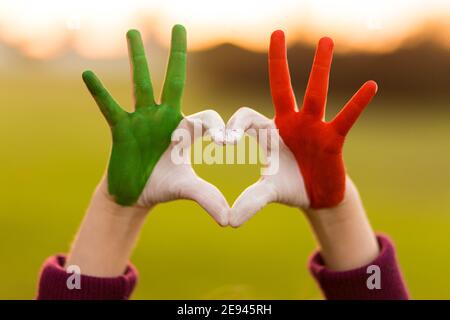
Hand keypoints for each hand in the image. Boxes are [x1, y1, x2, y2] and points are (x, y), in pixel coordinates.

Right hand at [82, 25, 227, 225]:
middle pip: (173, 81)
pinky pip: (109, 107)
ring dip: (137, 59)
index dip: (216, 129)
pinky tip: (87, 73)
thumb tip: (229, 219)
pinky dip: (99, 93)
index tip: (225, 141)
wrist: (136, 194)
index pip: (206, 119)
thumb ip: (207, 198)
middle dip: (178, 55)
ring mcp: (141, 120)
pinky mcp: (120, 129)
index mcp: (185, 130)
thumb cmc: (163, 186)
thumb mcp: (186, 189)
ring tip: (133, 32)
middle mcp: (165, 118)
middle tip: (180, 26)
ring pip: (140, 84)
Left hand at [228, 31, 376, 226]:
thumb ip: (250, 201)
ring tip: (326, 40)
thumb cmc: (289, 187)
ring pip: (316, 94)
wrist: (315, 196)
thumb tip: (229, 221)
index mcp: (268, 133)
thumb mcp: (268, 192)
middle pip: (282, 87)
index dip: (235, 125)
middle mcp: (290, 124)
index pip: (247, 117)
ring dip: (320, 68)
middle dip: (278, 62)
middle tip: (276, 32)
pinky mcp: (333, 140)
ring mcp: (313, 129)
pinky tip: (371, 85)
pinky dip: (357, 104)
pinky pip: (346, 118)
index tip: (225, 141)